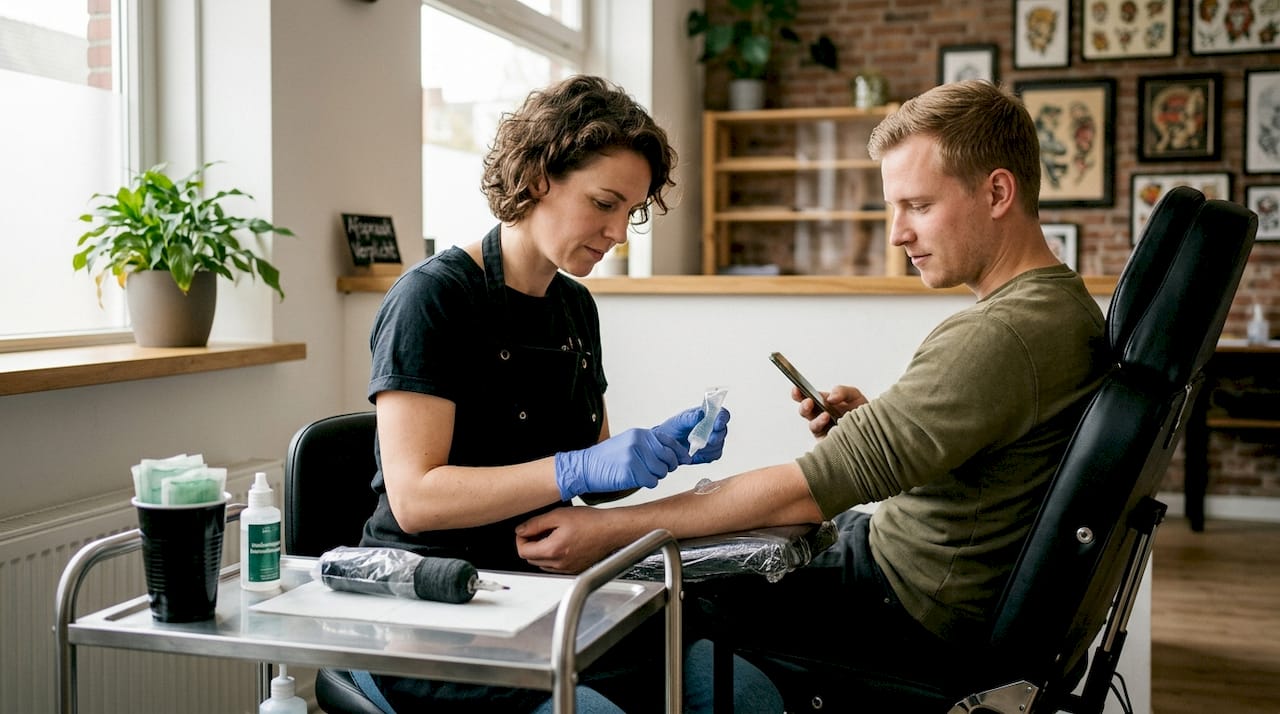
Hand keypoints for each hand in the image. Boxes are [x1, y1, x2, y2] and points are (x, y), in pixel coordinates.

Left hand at [515, 507, 616, 573]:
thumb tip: (521, 530)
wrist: (611, 530)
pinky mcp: (574, 569)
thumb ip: (535, 523)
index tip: (525, 530)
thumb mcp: (558, 515)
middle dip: (530, 545)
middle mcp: (559, 563)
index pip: (523, 551)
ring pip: (543, 564)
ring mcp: (567, 568)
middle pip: (531, 559)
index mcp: (553, 550)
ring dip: (541, 551)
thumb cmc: (590, 522)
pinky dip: (552, 557)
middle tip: (538, 531)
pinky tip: (561, 542)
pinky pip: (555, 567)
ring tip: (551, 535)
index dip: (521, 539)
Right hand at [553, 428, 681, 499]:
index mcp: (640, 434)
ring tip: (641, 474)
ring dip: (655, 476)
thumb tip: (674, 455)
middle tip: (658, 471)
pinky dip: (647, 483)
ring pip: (661, 471)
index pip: (669, 441)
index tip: (685, 459)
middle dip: (667, 467)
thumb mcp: (628, 444)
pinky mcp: (631, 470)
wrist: (584, 467)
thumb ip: (649, 446)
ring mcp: (635, 455)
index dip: (679, 452)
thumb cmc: (607, 459)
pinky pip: (651, 481)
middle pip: (668, 457)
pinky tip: (635, 479)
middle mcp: (639, 441)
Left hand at [653, 406, 730, 464]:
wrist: (666, 444)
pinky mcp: (710, 453)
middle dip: (717, 436)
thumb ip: (691, 417)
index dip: (722, 418)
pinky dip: (706, 454)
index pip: (722, 414)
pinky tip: (696, 452)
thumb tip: (701, 414)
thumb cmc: (674, 428)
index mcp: (708, 415)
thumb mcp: (680, 420)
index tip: (717, 424)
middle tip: (709, 440)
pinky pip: (714, 455)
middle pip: (723, 431)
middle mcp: (713, 427)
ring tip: (695, 446)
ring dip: (709, 447)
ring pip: (719, 444)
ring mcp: (713, 440)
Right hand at [793, 384, 866, 436]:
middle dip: (804, 405)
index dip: (799, 393)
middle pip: (805, 411)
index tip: (796, 387)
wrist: (875, 432)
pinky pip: (822, 437)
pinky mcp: (828, 442)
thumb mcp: (855, 396)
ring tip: (825, 414)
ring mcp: (824, 430)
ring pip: (812, 425)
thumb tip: (830, 398)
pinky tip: (830, 423)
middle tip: (808, 401)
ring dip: (816, 419)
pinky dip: (826, 429)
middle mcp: (821, 416)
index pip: (807, 396)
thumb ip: (842, 391)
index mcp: (824, 403)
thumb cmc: (863, 413)